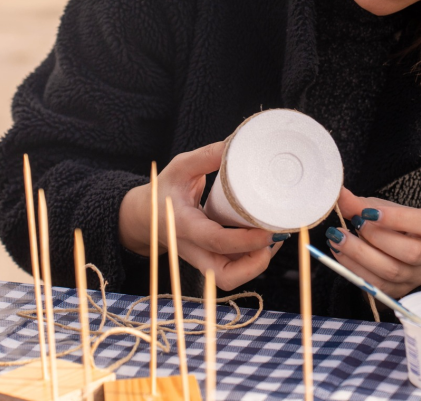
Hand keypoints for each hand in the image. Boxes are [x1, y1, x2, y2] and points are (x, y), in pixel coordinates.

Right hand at [118, 141, 285, 290]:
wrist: (145, 217)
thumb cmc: (164, 191)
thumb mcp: (180, 168)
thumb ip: (207, 157)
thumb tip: (236, 143)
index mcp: (183, 225)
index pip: (215, 240)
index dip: (245, 240)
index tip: (268, 231)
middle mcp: (193, 249)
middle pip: (225, 276)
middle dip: (254, 265)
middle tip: (273, 239)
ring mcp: (202, 258)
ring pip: (231, 277)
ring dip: (257, 263)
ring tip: (275, 236)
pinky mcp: (210, 259)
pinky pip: (233, 268)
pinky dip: (252, 259)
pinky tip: (266, 239)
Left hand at [327, 187, 420, 298]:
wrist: (389, 245)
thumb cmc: (390, 224)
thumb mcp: (380, 209)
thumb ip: (360, 204)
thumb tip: (339, 194)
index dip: (398, 219)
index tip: (368, 212)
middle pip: (411, 252)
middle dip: (377, 238)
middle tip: (354, 223)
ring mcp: (416, 276)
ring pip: (392, 271)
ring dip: (360, 254)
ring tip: (338, 238)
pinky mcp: (398, 291)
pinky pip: (376, 284)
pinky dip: (354, 267)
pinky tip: (339, 252)